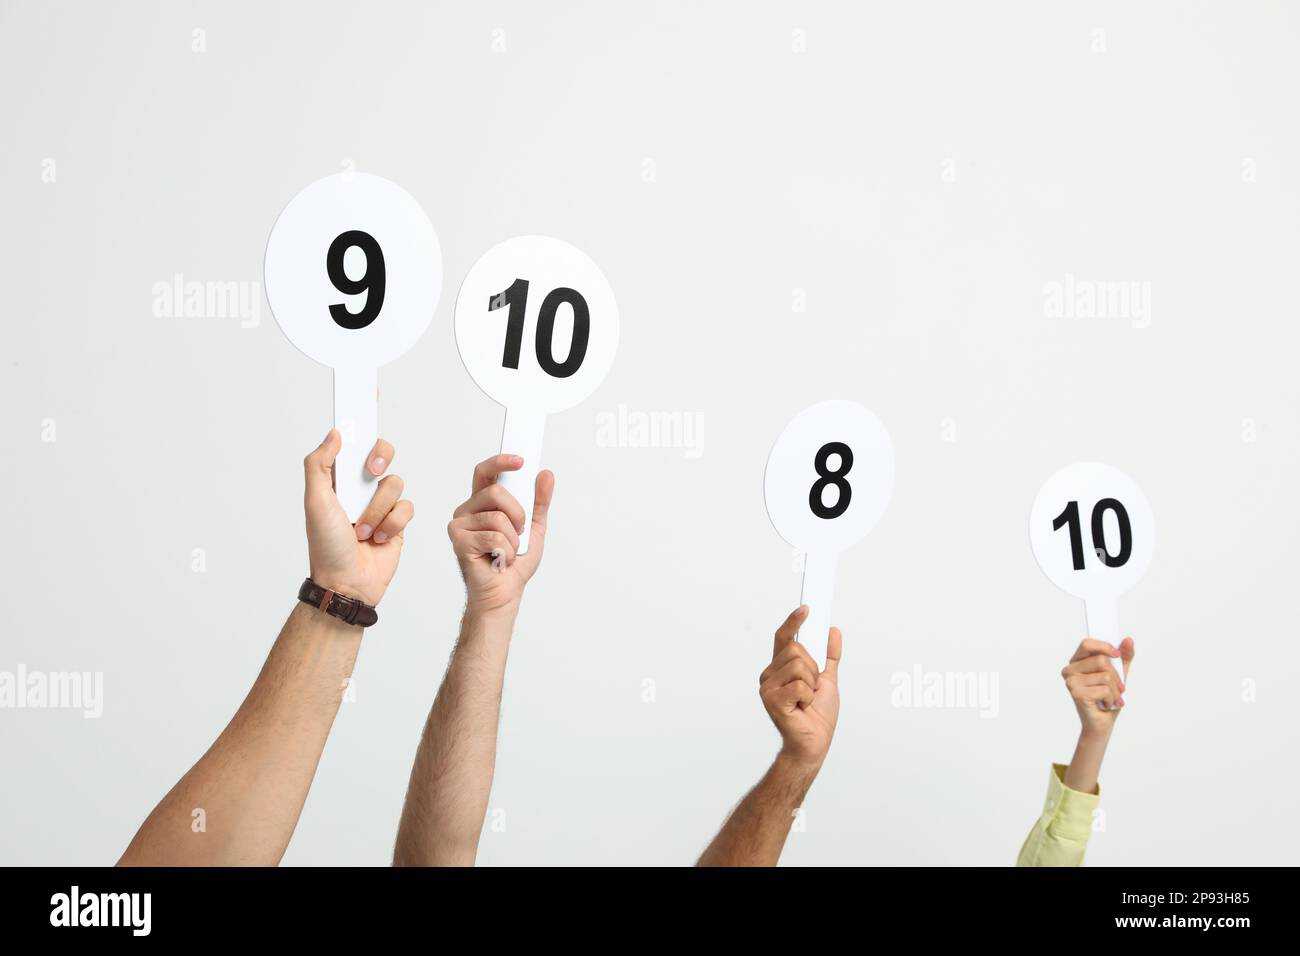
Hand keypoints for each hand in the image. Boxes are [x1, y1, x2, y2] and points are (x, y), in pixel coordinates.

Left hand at [304, 430, 414, 606]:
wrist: (348, 583)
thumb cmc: (326, 547)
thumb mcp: (315, 501)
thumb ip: (320, 464)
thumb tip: (335, 433)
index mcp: (337, 478)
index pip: (350, 441)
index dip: (360, 419)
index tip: (368, 391)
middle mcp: (359, 487)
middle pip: (382, 452)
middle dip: (378, 458)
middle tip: (368, 472)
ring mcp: (380, 503)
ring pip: (395, 483)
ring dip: (378, 509)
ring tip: (363, 529)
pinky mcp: (398, 521)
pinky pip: (407, 507)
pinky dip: (392, 524)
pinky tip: (378, 539)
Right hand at [447, 455, 553, 616]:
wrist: (504, 594)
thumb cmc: (514, 563)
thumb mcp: (534, 528)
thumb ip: (539, 501)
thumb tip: (546, 474)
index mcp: (482, 503)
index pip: (486, 472)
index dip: (501, 462)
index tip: (521, 460)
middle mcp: (467, 511)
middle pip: (496, 493)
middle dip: (518, 514)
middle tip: (520, 531)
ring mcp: (459, 526)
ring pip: (498, 518)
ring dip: (513, 539)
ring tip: (507, 551)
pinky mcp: (459, 542)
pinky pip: (494, 537)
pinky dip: (506, 552)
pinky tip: (499, 561)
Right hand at [760, 606, 840, 768]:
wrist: (814, 742)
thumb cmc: (818, 715)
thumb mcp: (829, 679)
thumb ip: (830, 656)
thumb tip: (833, 631)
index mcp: (781, 668)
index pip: (784, 637)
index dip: (793, 621)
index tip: (807, 607)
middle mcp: (770, 674)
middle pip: (796, 648)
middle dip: (812, 667)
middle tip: (812, 687)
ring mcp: (768, 687)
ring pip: (798, 664)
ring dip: (811, 683)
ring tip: (806, 699)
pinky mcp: (771, 699)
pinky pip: (799, 684)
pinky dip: (808, 697)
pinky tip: (802, 707)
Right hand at [1062, 637, 1134, 735]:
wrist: (1101, 723)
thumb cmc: (1107, 697)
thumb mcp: (1119, 674)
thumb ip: (1123, 657)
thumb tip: (1128, 640)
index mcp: (1077, 662)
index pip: (1087, 644)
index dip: (1104, 646)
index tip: (1116, 654)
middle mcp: (1070, 670)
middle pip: (1101, 660)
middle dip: (1116, 676)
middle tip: (1117, 688)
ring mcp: (1071, 682)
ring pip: (1105, 676)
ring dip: (1115, 691)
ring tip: (1110, 699)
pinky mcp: (1077, 694)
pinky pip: (1104, 689)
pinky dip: (1111, 699)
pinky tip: (1105, 704)